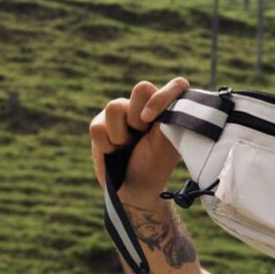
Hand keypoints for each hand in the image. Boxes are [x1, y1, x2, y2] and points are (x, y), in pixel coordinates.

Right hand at [89, 77, 189, 199]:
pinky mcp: (100, 124)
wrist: (135, 189)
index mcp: (168, 107)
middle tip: (141, 136)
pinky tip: (113, 151)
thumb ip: (170, 114)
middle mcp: (146, 105)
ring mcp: (122, 112)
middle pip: (142, 87)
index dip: (162, 98)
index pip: (178, 84)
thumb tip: (170, 95)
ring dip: (121, 135)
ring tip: (126, 146)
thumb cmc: (156, 164)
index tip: (150, 120)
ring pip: (114, 106)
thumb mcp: (170, 140)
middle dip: (139, 118)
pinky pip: (97, 127)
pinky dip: (106, 145)